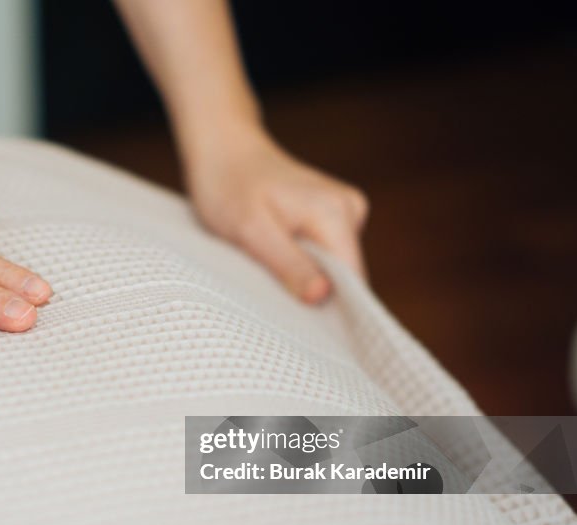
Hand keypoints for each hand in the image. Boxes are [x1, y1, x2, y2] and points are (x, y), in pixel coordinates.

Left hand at [186, 130, 368, 302]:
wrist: (222, 150)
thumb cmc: (228, 187)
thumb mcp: (251, 231)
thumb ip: (289, 264)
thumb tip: (323, 297)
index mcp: (337, 214)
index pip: (353, 281)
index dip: (330, 309)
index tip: (296, 323)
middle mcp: (350, 209)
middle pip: (345, 277)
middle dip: (312, 292)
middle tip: (271, 291)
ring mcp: (343, 211)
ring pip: (333, 268)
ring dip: (303, 277)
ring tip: (267, 265)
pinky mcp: (331, 215)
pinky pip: (323, 254)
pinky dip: (300, 263)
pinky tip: (273, 254)